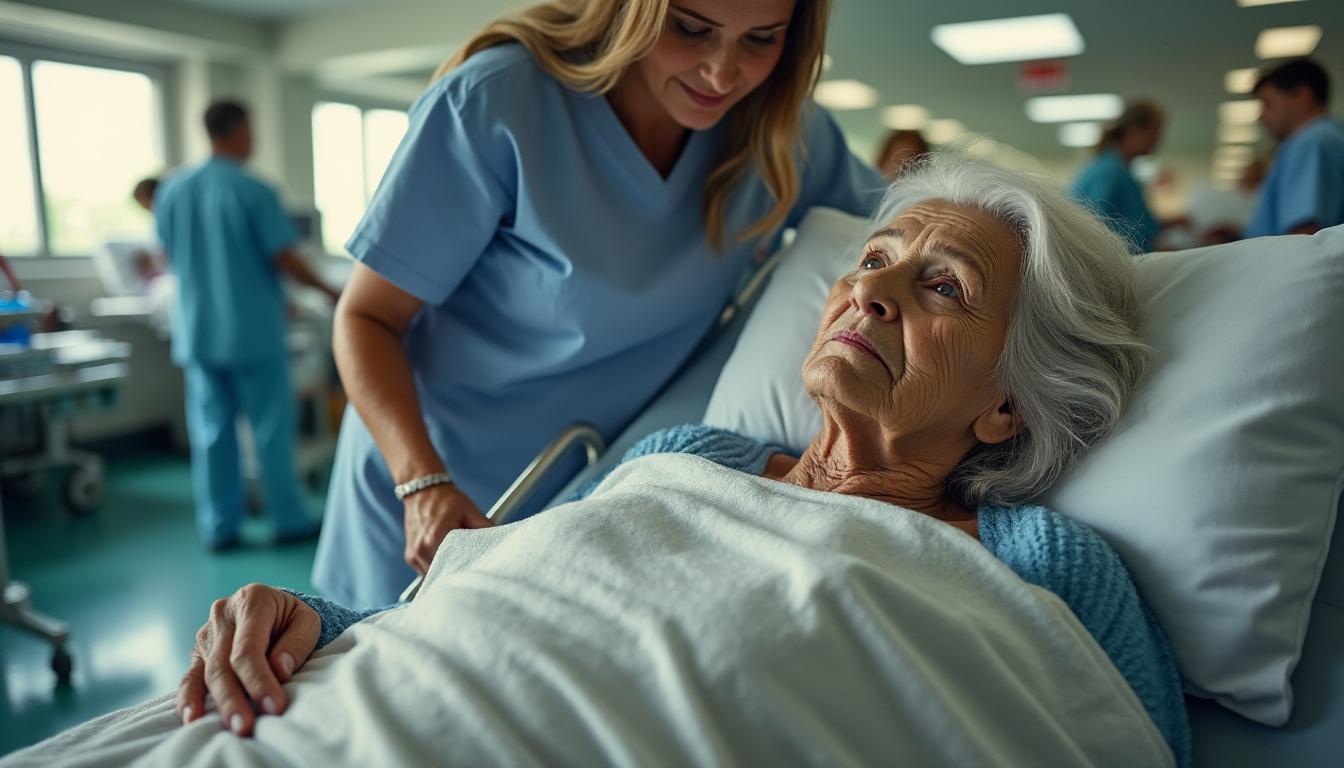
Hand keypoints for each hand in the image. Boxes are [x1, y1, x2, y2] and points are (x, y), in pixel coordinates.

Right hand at [177, 584, 319, 736]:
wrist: (274, 607)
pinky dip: (189, 698)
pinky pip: (190, 677)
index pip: (249, 648)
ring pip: (207, 673)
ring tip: (229, 727)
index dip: (259, 679)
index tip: (274, 706)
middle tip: (247, 726)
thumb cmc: (293, 617)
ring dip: (218, 704)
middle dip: (235, 699)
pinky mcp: (198, 653)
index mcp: (252, 600)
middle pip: (223, 664)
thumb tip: (281, 670)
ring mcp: (207, 634)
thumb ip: (297, 642)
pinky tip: (192, 718)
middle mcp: (223, 614)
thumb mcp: (308, 620)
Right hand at [402, 482, 491, 574]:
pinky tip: (445, 559)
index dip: (469, 569)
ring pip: (435, 576)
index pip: (457, 565)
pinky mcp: (410, 557)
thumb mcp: (470, 510)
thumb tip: (499, 544)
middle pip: (445, 574)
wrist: (422, 491)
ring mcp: (414, 555)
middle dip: (458, 573)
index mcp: (437, 537)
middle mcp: (422, 549)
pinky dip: (437, 569)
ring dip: (446, 572)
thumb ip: (485, 527)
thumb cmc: (446, 499)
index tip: (478, 568)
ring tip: (457, 561)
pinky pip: (426, 572)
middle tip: (471, 569)